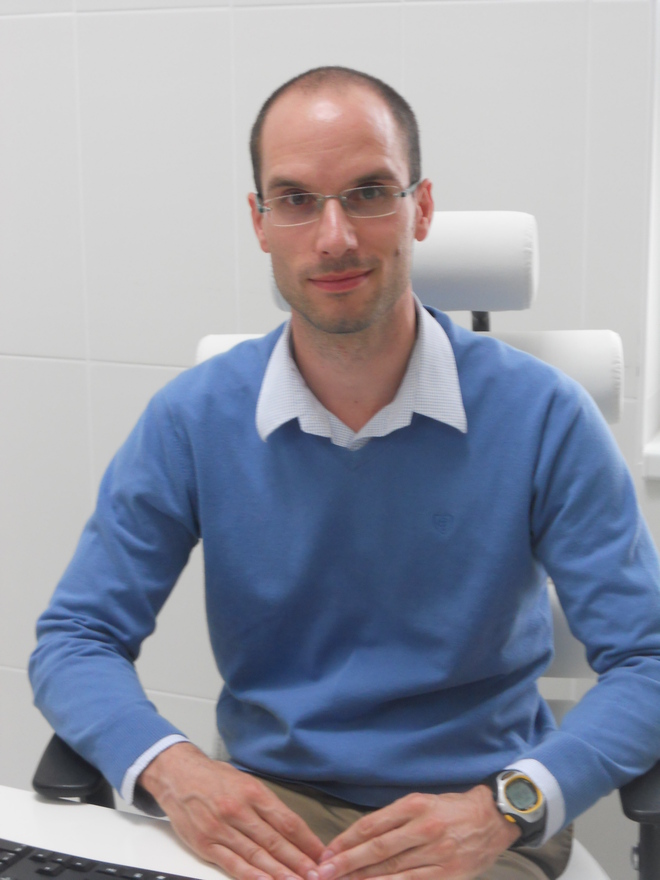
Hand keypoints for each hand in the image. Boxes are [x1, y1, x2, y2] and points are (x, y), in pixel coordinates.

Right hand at [139, 743, 324, 879]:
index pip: (287, 821)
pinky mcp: (206, 843)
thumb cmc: (214, 778)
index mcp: (253, 792)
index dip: (307, 841)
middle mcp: (239, 810)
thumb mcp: (245, 781)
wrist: (177, 775)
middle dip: (298, 862)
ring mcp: (221, 828)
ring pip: (256, 856)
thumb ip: (266, 804)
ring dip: (279, 873)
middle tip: (316, 876)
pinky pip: (232, 863)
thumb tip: (291, 828)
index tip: (321, 854)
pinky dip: (250, 876)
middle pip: (275, 841)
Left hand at [308, 785, 520, 879]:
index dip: (347, 840)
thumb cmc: (451, 809)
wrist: (493, 819)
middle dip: (347, 862)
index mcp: (415, 805)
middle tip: (323, 872)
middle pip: (378, 849)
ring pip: (392, 870)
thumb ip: (394, 818)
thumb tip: (360, 838)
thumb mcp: (422, 801)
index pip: (372, 824)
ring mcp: (436, 853)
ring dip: (364, 879)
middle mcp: (424, 828)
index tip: (327, 851)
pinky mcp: (447, 874)